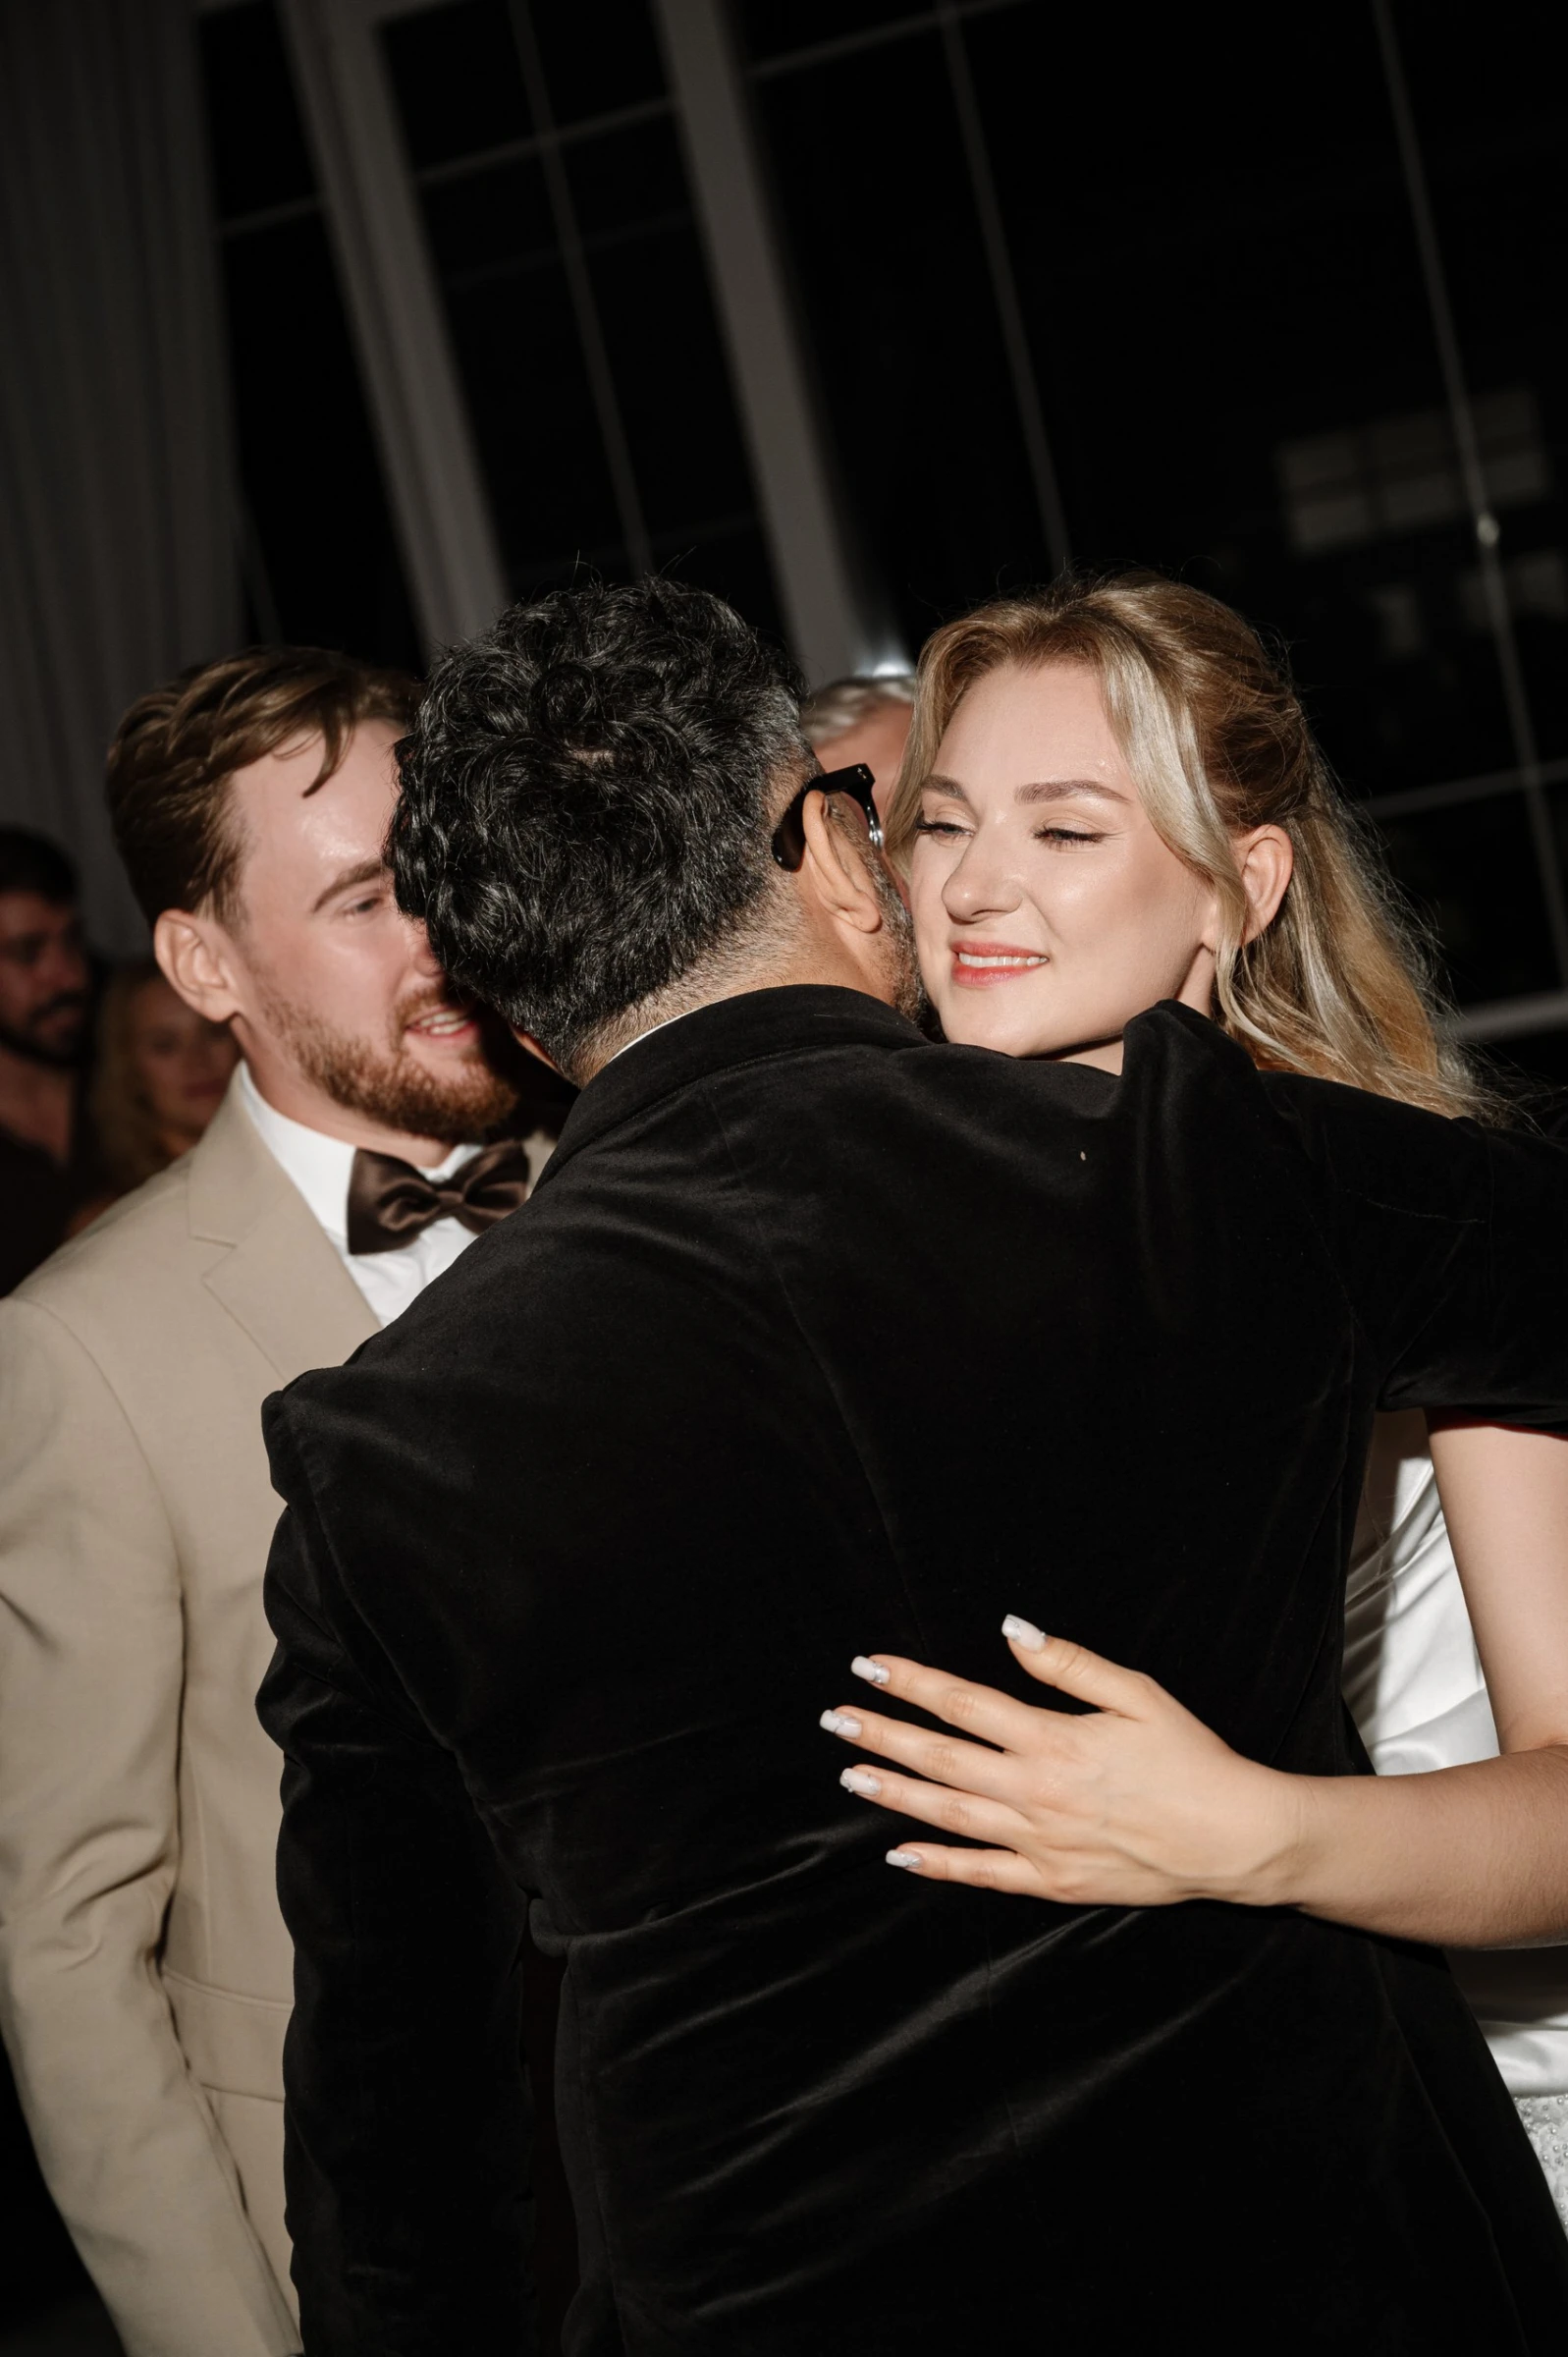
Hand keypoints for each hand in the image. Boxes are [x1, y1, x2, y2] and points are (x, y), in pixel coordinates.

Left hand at [821, 1618, 1299, 1907]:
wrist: (1235, 1839)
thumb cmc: (1192, 1759)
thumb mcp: (1137, 1694)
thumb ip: (1068, 1663)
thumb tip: (1011, 1628)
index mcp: (1053, 1739)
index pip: (963, 1704)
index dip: (911, 1683)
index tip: (868, 1666)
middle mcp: (1035, 1792)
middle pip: (940, 1760)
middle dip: (882, 1734)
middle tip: (835, 1718)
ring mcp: (1039, 1843)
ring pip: (948, 1816)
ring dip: (894, 1793)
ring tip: (850, 1774)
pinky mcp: (1052, 1882)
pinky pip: (982, 1875)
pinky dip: (937, 1864)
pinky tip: (900, 1852)